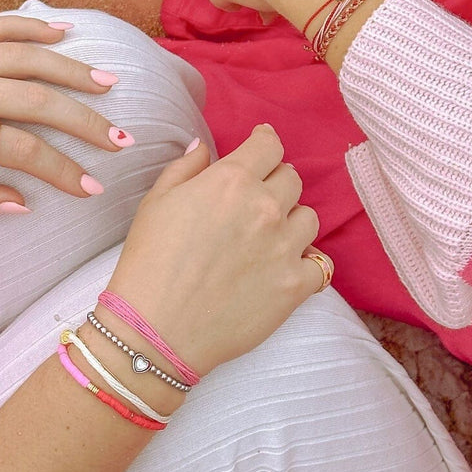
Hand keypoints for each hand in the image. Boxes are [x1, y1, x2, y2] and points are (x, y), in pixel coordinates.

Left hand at [0, 15, 128, 219]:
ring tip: (109, 84)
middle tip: (122, 139)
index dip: (64, 171)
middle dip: (86, 123)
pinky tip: (67, 33)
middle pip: (37, 101)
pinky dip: (35, 26)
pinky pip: (0, 24)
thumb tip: (24, 202)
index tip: (94, 186)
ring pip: (27, 57)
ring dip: (73, 70)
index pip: (22, 151)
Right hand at [107, 126, 324, 376]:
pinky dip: (307, 264)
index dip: (265, 142)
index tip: (262, 146)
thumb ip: (186, 167)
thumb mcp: (156, 201)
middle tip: (256, 200)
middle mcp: (265, 207)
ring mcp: (285, 247)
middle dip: (274, 182)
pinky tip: (286, 268)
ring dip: (292, 221)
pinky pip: (321, 265)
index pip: (269, 145)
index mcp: (232, 180)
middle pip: (291, 178)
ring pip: (309, 218)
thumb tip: (205, 148)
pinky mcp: (295, 286)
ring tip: (269, 237)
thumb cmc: (150, 261)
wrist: (156, 329)